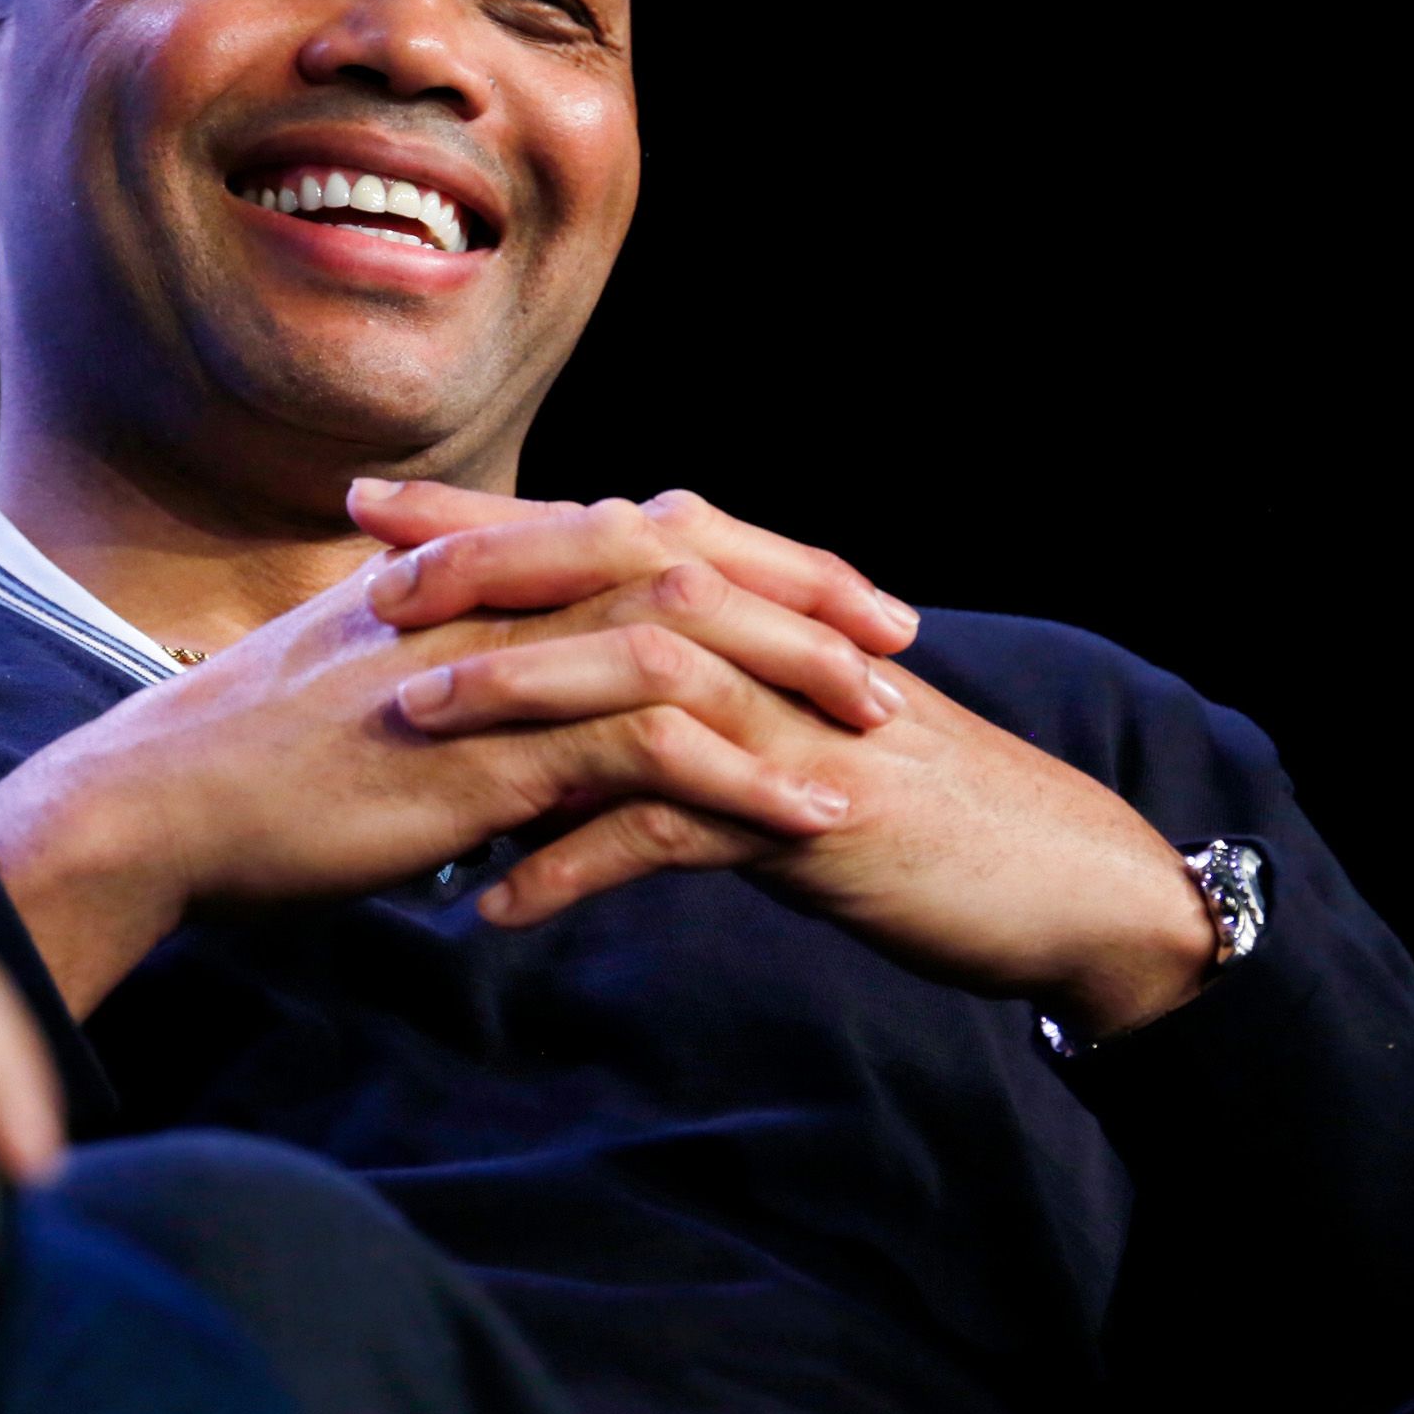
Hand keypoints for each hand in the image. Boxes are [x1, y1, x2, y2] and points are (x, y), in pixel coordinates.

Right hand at [0, 490, 917, 1015]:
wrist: (147, 809)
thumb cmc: (242, 766)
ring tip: (879, 734)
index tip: (833, 591)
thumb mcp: (358, 689)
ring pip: (678, 640)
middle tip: (898, 641)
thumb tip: (515, 712)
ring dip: (792, 685)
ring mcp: (481, 669)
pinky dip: (736, 782)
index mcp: (459, 569)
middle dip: (802, 597)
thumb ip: (445, 674)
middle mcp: (480, 594)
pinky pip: (638, 751)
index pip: (633, 527)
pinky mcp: (477, 755)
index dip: (747, 554)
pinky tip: (803, 820)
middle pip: (680, 558)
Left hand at [369, 485, 1218, 1036]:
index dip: (482, 520)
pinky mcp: (812, 813)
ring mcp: (791, 719)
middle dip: (479, 579)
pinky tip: (494, 904)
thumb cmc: (896, 799)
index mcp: (750, 606)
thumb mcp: (772, 727)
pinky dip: (579, 865)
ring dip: (516, 708)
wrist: (1052, 876)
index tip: (365, 509)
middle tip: (360, 598)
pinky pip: (676, 830)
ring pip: (636, 685)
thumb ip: (670, 696)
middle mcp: (766, 639)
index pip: (596, 536)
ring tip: (407, 730)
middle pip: (604, 580)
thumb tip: (542, 700)